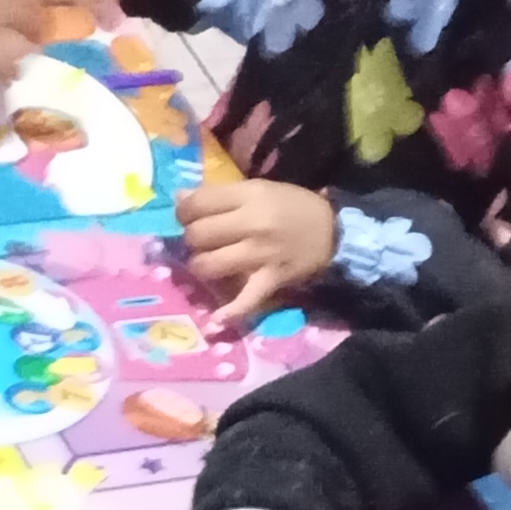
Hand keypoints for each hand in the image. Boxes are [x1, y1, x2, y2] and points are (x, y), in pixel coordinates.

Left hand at [176, 176, 338, 326]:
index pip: (198, 204)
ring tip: (209, 262)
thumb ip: (219, 195)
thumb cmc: (291, 207)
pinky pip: (245, 301)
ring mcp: (261, 255)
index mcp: (249, 196)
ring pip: (209, 265)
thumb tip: (178, 198)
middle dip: (192, 238)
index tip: (187, 216)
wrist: (333, 232)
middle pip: (198, 235)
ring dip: (201, 266)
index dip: (183, 211)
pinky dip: (230, 312)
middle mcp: (253, 224)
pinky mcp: (271, 280)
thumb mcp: (257, 190)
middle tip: (201, 240)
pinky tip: (215, 319)